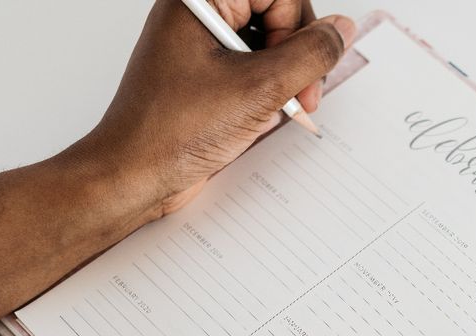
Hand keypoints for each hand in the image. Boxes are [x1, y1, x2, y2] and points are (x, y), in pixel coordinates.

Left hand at [84, 0, 355, 217]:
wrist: (134, 178)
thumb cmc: (172, 132)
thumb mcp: (259, 89)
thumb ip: (311, 54)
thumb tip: (340, 30)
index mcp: (199, 2)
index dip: (298, 24)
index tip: (303, 64)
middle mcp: (199, 17)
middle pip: (275, 13)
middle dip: (297, 55)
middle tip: (302, 92)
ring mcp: (201, 46)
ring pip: (268, 44)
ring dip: (286, 78)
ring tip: (280, 109)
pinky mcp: (206, 77)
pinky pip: (254, 69)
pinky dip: (268, 93)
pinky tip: (261, 118)